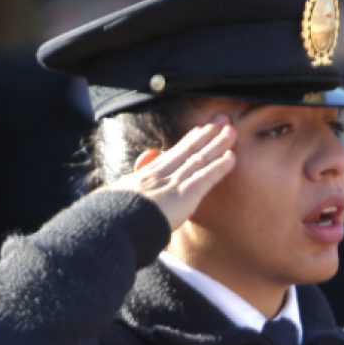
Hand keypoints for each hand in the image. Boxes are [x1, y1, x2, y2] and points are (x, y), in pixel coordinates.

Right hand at [109, 115, 236, 230]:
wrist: (114, 224)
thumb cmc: (111, 215)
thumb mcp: (114, 197)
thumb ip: (122, 188)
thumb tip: (120, 183)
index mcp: (145, 176)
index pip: (171, 155)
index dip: (188, 142)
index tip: (200, 130)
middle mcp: (161, 174)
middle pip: (188, 149)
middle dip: (206, 134)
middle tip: (222, 120)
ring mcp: (173, 183)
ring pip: (200, 158)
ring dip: (218, 144)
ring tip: (232, 131)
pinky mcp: (184, 195)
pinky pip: (206, 177)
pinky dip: (219, 167)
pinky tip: (232, 157)